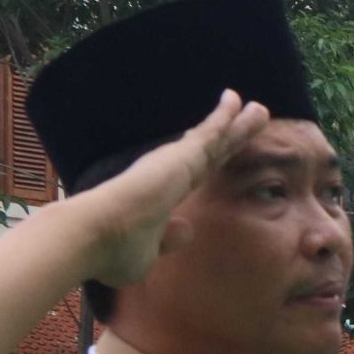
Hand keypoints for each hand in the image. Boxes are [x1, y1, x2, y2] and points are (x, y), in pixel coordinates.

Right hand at [71, 90, 272, 288]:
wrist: (93, 238)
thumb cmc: (112, 252)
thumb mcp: (148, 253)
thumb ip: (169, 240)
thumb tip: (188, 230)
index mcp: (162, 197)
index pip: (194, 174)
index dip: (211, 161)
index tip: (223, 150)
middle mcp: (168, 175)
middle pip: (211, 152)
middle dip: (233, 136)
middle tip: (253, 118)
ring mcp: (173, 164)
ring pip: (216, 140)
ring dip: (238, 125)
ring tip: (260, 110)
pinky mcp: (179, 157)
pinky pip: (210, 133)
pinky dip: (224, 117)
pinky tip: (237, 100)